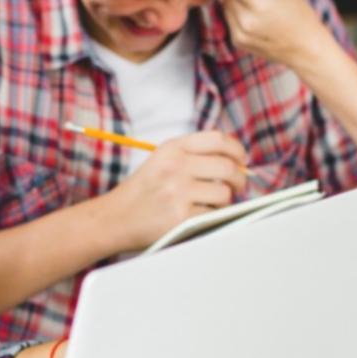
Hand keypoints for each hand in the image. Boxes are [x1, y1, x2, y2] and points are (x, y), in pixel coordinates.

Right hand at [105, 130, 247, 249]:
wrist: (115, 218)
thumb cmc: (143, 191)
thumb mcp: (162, 160)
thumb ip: (194, 155)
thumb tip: (237, 162)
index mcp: (172, 148)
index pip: (217, 139)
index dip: (236, 149)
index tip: (241, 160)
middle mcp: (175, 166)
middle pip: (227, 166)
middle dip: (239, 178)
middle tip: (237, 186)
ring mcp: (178, 192)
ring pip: (224, 193)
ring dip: (224, 201)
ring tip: (212, 204)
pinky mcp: (180, 217)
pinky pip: (213, 214)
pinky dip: (211, 217)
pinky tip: (198, 216)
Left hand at [221, 0, 331, 69]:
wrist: (306, 51)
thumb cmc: (301, 18)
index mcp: (260, 6)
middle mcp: (245, 22)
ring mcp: (239, 34)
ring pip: (225, 4)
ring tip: (258, 3)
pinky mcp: (237, 42)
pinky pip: (229, 18)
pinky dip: (238, 13)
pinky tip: (255, 16)